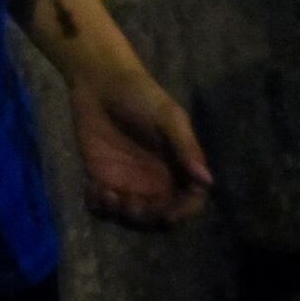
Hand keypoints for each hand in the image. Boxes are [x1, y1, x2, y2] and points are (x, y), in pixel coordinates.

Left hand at [73, 64, 216, 230]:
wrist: (100, 82)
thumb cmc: (141, 96)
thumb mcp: (168, 117)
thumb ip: (185, 148)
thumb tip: (207, 181)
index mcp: (179, 169)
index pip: (189, 203)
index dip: (182, 215)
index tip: (167, 216)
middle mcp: (156, 182)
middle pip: (158, 218)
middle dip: (146, 218)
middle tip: (129, 202)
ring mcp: (129, 183)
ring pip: (129, 218)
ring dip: (120, 215)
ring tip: (106, 193)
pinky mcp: (102, 179)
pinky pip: (102, 207)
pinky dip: (98, 207)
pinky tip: (92, 188)